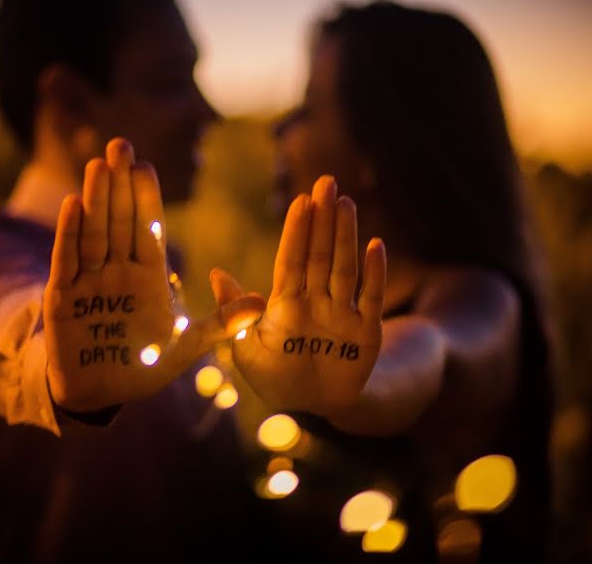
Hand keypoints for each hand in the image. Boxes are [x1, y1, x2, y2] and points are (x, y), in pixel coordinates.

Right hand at [44, 138, 263, 412]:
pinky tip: (73, 204)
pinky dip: (69, 234)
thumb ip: (223, 322)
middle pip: (120, 221)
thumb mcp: (188, 344)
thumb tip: (264, 301)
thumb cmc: (142, 365)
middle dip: (121, 185)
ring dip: (96, 200)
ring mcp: (89, 281)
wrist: (101, 393)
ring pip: (94, 233)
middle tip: (122, 146)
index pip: (148, 230)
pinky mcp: (63, 298)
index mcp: (147, 276)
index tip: (147, 166)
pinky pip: (67, 261)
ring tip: (99, 165)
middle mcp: (117, 271)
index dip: (146, 198)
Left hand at [212, 175, 385, 414]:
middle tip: (326, 182)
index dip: (296, 231)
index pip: (292, 259)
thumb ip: (234, 312)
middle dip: (322, 219)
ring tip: (345, 204)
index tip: (300, 200)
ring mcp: (342, 313)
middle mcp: (316, 300)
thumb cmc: (275, 378)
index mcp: (287, 302)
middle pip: (320, 254)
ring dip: (346, 237)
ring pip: (344, 268)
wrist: (310, 409)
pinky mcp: (366, 331)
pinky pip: (371, 298)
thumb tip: (216, 273)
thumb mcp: (245, 349)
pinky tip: (376, 246)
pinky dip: (374, 274)